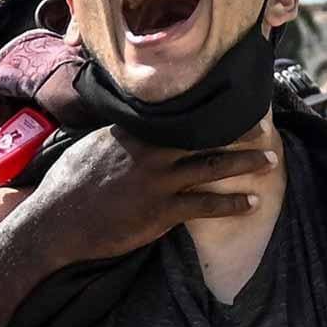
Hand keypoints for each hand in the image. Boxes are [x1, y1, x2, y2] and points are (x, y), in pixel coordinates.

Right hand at [26, 124, 277, 267]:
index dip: (207, 110)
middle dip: (236, 132)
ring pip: (211, 167)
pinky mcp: (161, 212)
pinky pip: (205, 205)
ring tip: (270, 162)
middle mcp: (150, 151)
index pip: (178, 115)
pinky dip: (231, 204)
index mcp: (133, 133)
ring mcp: (157, 181)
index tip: (229, 103)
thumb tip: (132, 127)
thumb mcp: (91, 147)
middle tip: (263, 129)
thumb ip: (118, 136)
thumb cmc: (68, 185)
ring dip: (244, 164)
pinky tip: (250, 203)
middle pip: (203, 136)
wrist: (56, 222)